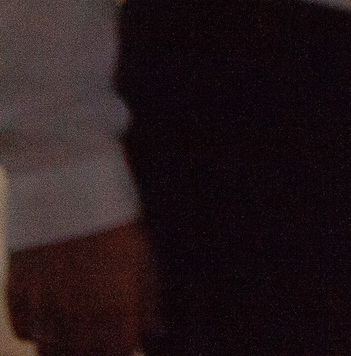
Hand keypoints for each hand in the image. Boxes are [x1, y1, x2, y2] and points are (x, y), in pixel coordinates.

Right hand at [7, 221, 157, 355]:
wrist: (67, 191)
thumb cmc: (114, 222)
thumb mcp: (143, 258)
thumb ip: (148, 301)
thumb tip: (154, 332)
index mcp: (114, 308)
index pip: (116, 351)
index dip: (120, 346)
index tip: (122, 338)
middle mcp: (77, 315)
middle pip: (82, 355)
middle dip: (94, 351)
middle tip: (99, 337)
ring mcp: (43, 307)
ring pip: (50, 351)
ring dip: (64, 346)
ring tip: (76, 331)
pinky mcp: (17, 295)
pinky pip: (25, 331)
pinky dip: (37, 331)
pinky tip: (50, 318)